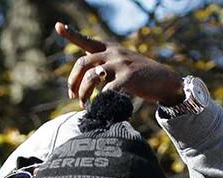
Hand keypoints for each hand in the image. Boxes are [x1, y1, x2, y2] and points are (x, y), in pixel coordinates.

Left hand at [56, 23, 183, 107]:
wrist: (165, 81)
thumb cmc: (139, 76)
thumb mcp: (121, 65)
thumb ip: (103, 67)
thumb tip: (83, 82)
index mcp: (110, 49)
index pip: (87, 40)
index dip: (71, 34)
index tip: (58, 26)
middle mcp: (114, 53)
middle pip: (83, 63)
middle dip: (73, 81)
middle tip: (73, 96)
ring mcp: (121, 64)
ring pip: (91, 77)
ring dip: (84, 94)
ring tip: (84, 105)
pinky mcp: (129, 77)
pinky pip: (107, 89)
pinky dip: (100, 100)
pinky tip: (100, 107)